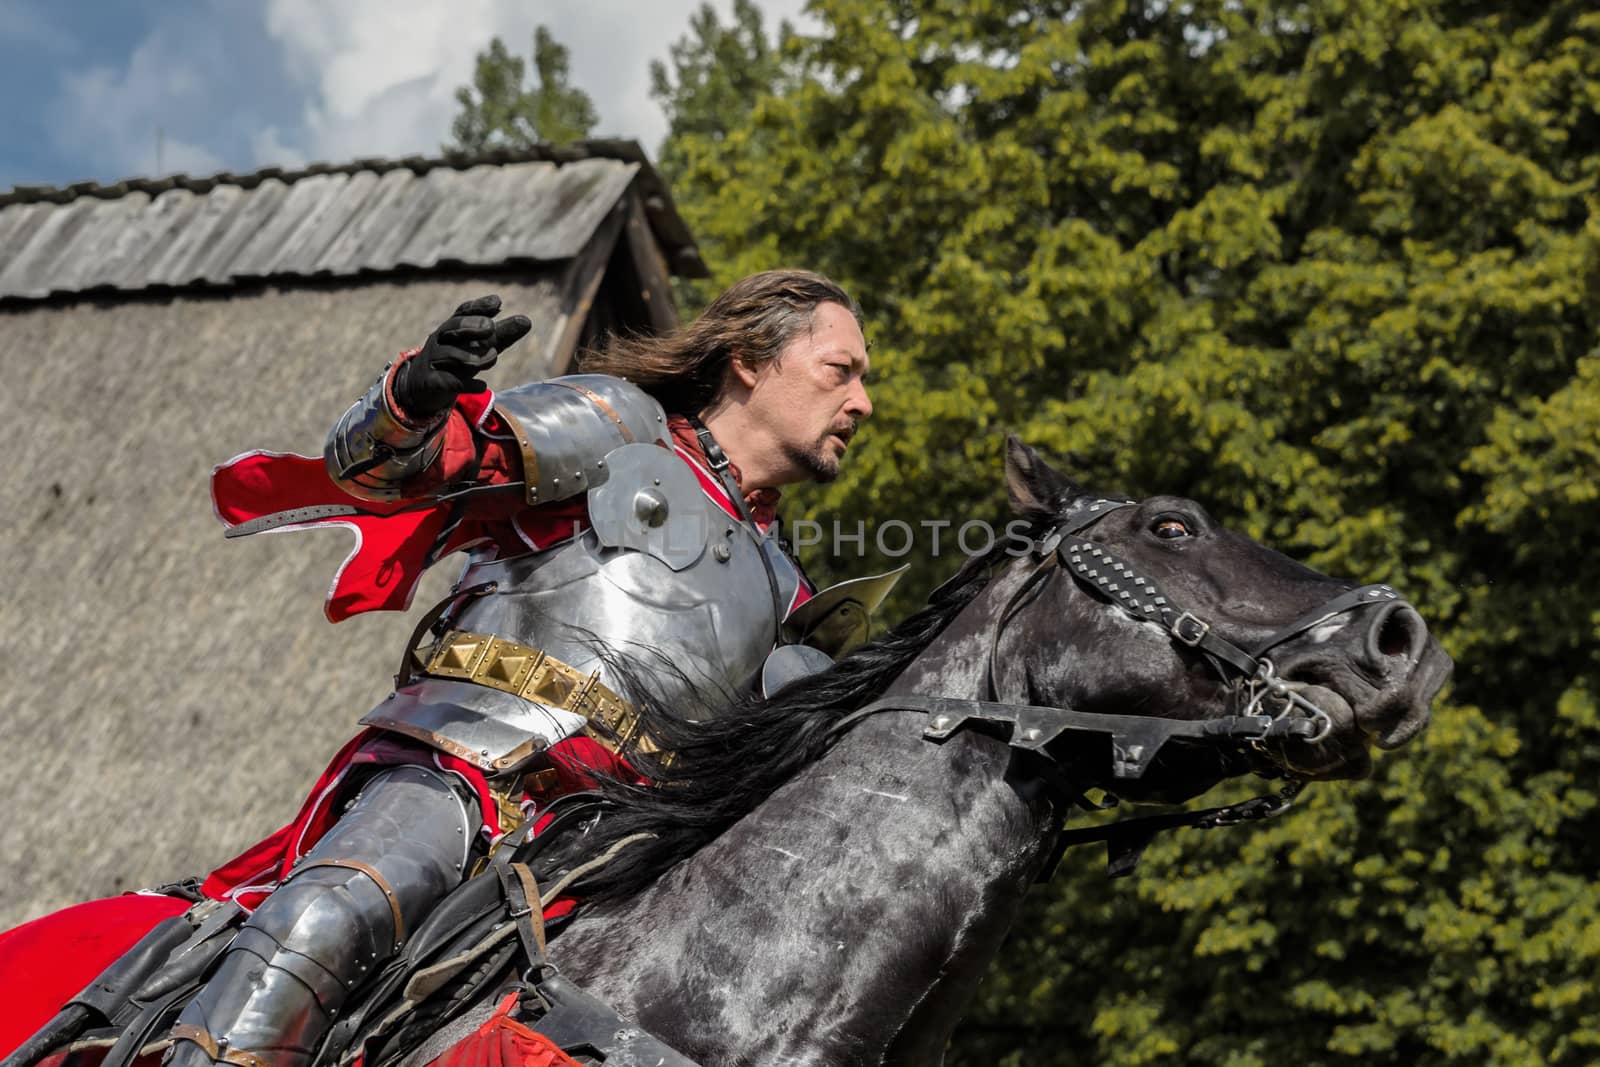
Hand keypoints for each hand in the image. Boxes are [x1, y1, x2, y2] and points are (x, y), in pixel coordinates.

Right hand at [393, 295, 531, 418]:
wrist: (424, 385)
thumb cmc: (456, 359)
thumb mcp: (478, 346)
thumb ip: (501, 334)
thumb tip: (527, 320)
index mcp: (453, 328)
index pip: (464, 311)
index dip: (479, 306)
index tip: (498, 303)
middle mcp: (442, 340)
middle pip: (454, 327)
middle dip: (473, 326)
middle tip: (490, 328)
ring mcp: (434, 360)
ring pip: (453, 355)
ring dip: (476, 357)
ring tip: (492, 358)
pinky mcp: (432, 381)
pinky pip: (449, 381)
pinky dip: (468, 384)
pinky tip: (483, 386)